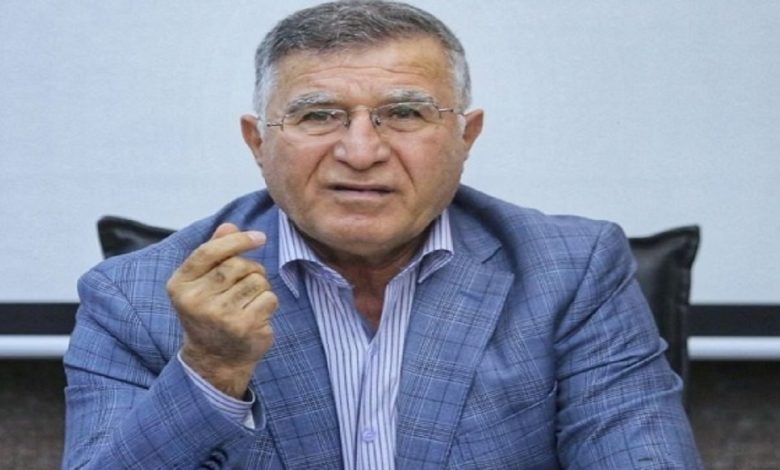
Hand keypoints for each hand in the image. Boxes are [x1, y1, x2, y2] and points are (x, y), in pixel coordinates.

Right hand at [166, 223, 277, 398]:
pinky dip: (268, 302)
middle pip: (237, 265)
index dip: (237, 240)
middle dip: (250, 269)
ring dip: (260, 286)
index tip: (259, 237)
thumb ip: (214, 252)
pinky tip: (256, 315)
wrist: (215, 359)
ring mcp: (219, 316)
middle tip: (247, 283)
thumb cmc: (210, 311)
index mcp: (179, 286)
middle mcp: (195, 301)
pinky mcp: (243, 327)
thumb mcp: (202, 282)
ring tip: (247, 302)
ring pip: (257, 280)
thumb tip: (229, 226)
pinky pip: (269, 298)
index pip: (209, 252)